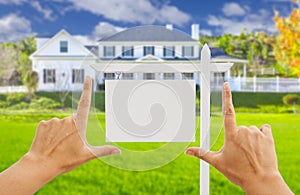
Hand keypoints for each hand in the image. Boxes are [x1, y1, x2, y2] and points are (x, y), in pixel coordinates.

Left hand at [0, 76, 119, 194]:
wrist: (40, 165)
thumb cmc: (65, 161)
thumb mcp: (87, 156)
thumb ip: (104, 150)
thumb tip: (119, 151)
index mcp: (78, 125)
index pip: (84, 103)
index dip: (87, 89)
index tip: (88, 77)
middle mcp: (66, 119)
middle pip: (74, 120)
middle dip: (74, 129)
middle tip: (70, 144)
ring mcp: (53, 121)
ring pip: (62, 123)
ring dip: (62, 131)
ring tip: (59, 145)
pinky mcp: (42, 124)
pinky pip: (50, 125)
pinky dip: (51, 132)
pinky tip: (50, 142)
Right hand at [185, 82, 292, 194]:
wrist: (261, 181)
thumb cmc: (239, 173)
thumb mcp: (217, 162)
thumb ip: (201, 153)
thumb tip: (187, 151)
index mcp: (231, 135)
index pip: (227, 111)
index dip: (226, 96)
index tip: (227, 84)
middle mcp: (244, 130)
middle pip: (238, 127)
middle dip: (237, 136)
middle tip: (238, 152)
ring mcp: (257, 133)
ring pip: (249, 130)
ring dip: (248, 137)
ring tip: (249, 152)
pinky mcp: (268, 137)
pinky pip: (263, 129)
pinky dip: (261, 135)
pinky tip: (259, 147)